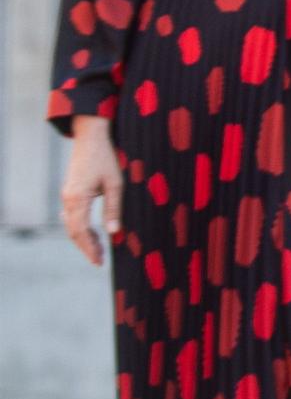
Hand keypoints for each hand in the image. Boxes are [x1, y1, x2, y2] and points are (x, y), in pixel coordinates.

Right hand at [60, 116, 123, 266]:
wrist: (91, 136)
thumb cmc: (106, 158)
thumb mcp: (115, 183)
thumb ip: (113, 208)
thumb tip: (114, 233)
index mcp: (77, 199)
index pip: (80, 232)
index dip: (89, 248)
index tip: (99, 262)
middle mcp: (68, 199)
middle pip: (73, 231)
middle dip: (86, 247)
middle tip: (99, 261)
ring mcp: (67, 195)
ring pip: (71, 224)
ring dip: (84, 238)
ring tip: (100, 249)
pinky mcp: (70, 191)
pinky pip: (72, 215)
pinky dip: (81, 227)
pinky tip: (93, 232)